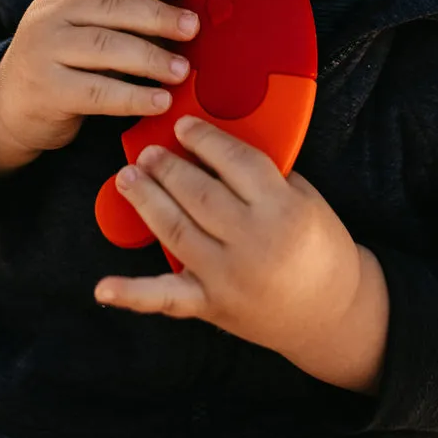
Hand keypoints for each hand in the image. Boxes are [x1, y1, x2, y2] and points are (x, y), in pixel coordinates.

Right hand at [0, 0, 199, 178]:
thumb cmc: (65, 63)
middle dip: (158, 15)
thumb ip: (123, 16)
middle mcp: (54, 14)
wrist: (8, 106)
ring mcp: (45, 49)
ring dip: (151, 58)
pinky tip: (160, 101)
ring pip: (106, 46)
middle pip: (112, 6)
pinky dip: (133, 96)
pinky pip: (97, 91)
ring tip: (182, 70)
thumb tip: (183, 15)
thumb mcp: (84, 27)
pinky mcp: (47, 89)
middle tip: (192, 28)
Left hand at [94, 116, 388, 392]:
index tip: (183, 125)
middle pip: (198, 193)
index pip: (235, 161)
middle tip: (147, 150)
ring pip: (176, 230)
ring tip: (128, 177)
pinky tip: (104, 287)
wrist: (332, 312)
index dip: (204, 139)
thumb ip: (265, 175)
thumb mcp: (304, 198)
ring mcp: (228, 277)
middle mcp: (253, 242)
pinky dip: (132, 294)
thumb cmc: (319, 245)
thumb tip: (214, 146)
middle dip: (167, 167)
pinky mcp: (212, 306)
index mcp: (282, 208)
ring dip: (146, 200)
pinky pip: (167, 298)